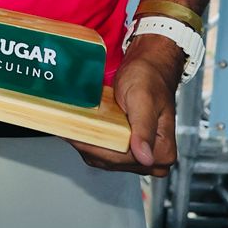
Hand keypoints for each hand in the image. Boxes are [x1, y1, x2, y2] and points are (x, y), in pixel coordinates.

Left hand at [68, 37, 181, 176]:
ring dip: (85, 141)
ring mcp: (138, 155)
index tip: (72, 134)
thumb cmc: (149, 78)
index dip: (94, 147)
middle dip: (86, 143)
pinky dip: (89, 139)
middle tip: (64, 127)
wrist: (149, 67)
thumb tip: (145, 157)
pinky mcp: (127, 149)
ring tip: (69, 126)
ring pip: (103, 157)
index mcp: (162, 151)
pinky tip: (78, 127)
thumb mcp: (143, 100)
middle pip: (110, 160)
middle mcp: (153, 159)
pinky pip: (103, 150)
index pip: (121, 159)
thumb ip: (144, 129)